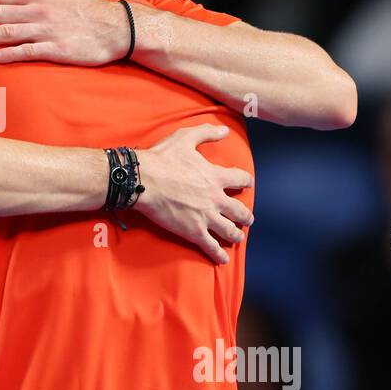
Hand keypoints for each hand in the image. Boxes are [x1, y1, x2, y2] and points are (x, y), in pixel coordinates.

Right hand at [132, 124, 253, 263]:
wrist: (142, 180)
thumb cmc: (162, 158)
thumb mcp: (185, 138)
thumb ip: (207, 133)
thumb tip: (224, 130)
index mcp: (215, 176)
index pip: (240, 179)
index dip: (246, 181)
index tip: (247, 183)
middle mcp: (215, 198)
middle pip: (239, 210)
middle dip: (245, 216)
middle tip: (247, 219)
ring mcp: (206, 217)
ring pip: (229, 230)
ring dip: (236, 235)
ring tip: (238, 238)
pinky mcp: (193, 231)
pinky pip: (211, 245)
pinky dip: (218, 254)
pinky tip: (222, 259)